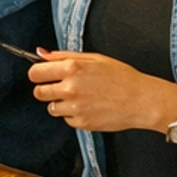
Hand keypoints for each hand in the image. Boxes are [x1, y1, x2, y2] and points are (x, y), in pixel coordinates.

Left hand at [27, 51, 176, 134]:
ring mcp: (75, 108)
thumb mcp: (94, 59)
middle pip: (38, 93)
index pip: (35, 73)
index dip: (38, 74)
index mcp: (72, 68)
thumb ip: (64, 56)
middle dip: (47, 90)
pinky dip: (74, 115)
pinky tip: (90, 108)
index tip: (43, 75)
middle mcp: (70, 88)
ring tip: (81, 98)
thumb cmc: (122, 77)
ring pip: (52, 108)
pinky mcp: (81, 123)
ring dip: (61, 104)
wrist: (142, 100)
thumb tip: (40, 54)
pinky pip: (67, 120)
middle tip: (62, 88)